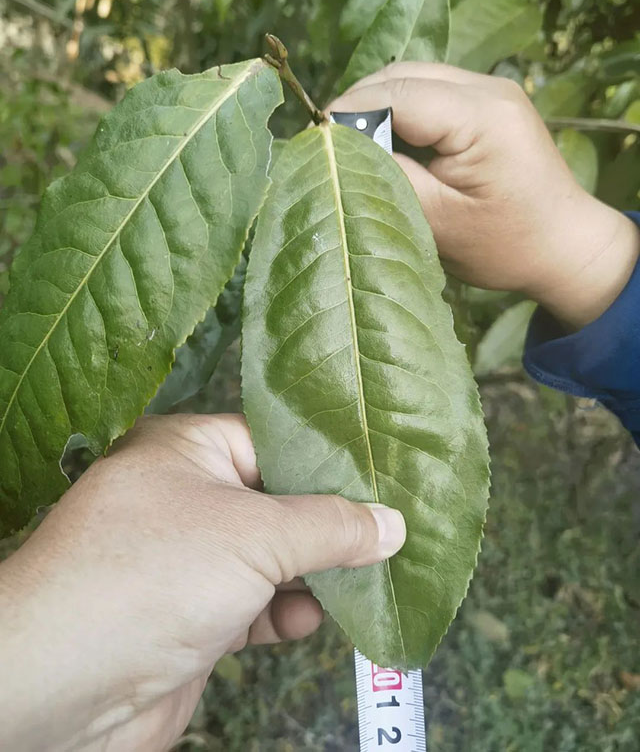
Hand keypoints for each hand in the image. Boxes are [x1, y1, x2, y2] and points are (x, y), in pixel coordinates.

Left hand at [0, 414, 404, 751]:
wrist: (67, 686)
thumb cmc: (156, 575)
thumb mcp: (257, 535)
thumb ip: (331, 527)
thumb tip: (392, 524)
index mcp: (187, 449)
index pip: (272, 442)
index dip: (328, 463)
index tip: (386, 479)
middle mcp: (183, 497)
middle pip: (275, 503)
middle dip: (328, 525)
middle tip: (390, 533)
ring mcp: (185, 561)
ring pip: (268, 559)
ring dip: (312, 574)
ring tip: (367, 579)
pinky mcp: (190, 618)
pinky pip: (252, 605)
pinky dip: (283, 612)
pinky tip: (313, 619)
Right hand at [331, 63, 639, 329]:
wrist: (566, 245)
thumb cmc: (507, 245)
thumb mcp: (440, 222)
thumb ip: (388, 180)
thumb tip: (337, 152)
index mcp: (481, 115)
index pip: (394, 94)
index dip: (346, 116)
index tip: (314, 147)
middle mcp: (487, 88)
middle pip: (399, 77)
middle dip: (355, 109)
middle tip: (326, 152)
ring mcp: (489, 89)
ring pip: (409, 78)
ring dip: (374, 108)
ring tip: (349, 150)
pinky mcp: (485, 100)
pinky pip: (427, 91)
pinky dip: (397, 112)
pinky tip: (382, 143)